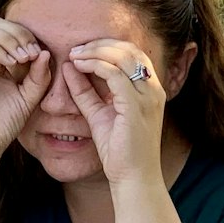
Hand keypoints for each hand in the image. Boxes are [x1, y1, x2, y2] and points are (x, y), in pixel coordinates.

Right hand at [0, 17, 51, 163]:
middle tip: (31, 51)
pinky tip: (11, 63)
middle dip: (17, 32)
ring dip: (7, 38)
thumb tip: (45, 53)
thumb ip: (38, 77)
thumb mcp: (28, 99)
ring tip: (23, 57)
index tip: (39, 54)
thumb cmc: (1, 125)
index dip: (25, 35)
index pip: (6, 30)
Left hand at [63, 39, 166, 185]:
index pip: (132, 54)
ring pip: (122, 57)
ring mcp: (147, 97)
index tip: (82, 50)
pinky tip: (79, 66)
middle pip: (129, 49)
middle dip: (100, 44)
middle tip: (75, 48)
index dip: (106, 46)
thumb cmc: (120, 152)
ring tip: (75, 54)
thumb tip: (70, 67)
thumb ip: (86, 92)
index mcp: (150, 90)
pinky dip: (95, 66)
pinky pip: (115, 75)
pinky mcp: (135, 106)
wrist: (133, 178)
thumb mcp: (99, 116)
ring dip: (95, 51)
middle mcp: (153, 89)